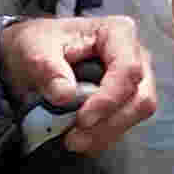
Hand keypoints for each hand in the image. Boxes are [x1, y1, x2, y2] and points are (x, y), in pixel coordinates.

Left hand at [0, 12, 155, 150]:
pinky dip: (101, 137)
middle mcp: (134, 55)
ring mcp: (134, 80)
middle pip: (140, 97)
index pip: (128, 69)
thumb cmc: (40, 44)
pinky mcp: (126, 101)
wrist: (35, 55)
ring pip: (135, 115)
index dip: (109, 98)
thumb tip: (66, 95)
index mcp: (117, 33)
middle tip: (74, 138)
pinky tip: (79, 138)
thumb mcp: (34, 49)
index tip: (83, 119)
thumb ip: (48, 69)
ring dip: (105, 134)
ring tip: (72, 140)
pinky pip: (124, 125)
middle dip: (108, 123)